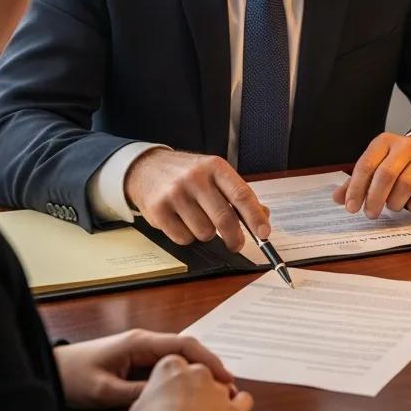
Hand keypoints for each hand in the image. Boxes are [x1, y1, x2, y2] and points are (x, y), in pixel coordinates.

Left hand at [54, 329, 233, 410]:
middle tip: (227, 386)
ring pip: (178, 354)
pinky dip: (183, 372)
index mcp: (140, 341)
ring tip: (215, 388)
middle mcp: (144, 340)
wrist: (53, 369)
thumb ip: (136, 392)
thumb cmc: (75, 376)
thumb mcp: (105, 390)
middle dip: (208, 363)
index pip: (183, 343)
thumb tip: (168, 396)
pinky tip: (191, 386)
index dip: (207, 358)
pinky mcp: (136, 358)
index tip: (225, 376)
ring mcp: (141, 348)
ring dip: (197, 368)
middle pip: (186, 347)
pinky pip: (167, 362)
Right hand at [124, 148, 269, 250]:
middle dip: (234, 237)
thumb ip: (238, 194)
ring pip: (204, 233)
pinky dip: (187, 236)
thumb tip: (263, 216)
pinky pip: (184, 238)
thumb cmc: (187, 174)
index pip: (241, 195)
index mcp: (215, 166)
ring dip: (206, 234)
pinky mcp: (159, 210)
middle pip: (224, 218)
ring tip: (198, 219)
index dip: (255, 217)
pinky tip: (181, 221)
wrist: (146, 168)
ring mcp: (176, 194)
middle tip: (236, 244)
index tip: (264, 234)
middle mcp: (196, 177)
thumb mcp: (214, 174)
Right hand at [127, 353, 253, 410]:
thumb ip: (151, 395)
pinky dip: (239, 407)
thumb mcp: (137, 409)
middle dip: (196, 389)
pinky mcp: (236, 408)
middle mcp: (198, 372)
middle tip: (186, 409)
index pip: (175, 366)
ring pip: (221, 387)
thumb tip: (155, 400)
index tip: (171, 392)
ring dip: (215, 399)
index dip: (173, 381)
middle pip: (200, 374)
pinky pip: (243, 401)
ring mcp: (219, 388)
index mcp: (171, 366)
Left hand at [331, 132, 410, 218]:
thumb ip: (357, 180)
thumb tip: (338, 198)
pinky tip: (410, 204)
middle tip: (370, 213)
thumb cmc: (402, 160)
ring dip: (395, 202)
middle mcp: (405, 146)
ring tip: (392, 206)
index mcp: (384, 142)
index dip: (356, 188)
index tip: (351, 207)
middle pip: (386, 175)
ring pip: (406, 185)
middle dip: (375, 198)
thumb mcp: (379, 163)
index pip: (366, 164)